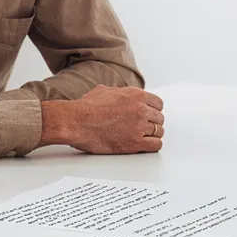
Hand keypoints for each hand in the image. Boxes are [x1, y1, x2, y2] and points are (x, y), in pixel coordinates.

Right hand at [40, 86, 164, 153]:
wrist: (77, 122)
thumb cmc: (86, 108)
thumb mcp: (105, 90)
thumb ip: (120, 92)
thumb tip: (121, 94)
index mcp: (136, 95)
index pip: (158, 103)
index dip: (153, 110)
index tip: (149, 116)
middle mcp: (140, 109)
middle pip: (159, 118)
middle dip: (152, 123)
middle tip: (144, 128)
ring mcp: (139, 126)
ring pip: (159, 132)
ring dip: (152, 135)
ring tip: (143, 137)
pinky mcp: (135, 143)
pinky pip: (155, 145)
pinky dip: (152, 146)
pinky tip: (144, 146)